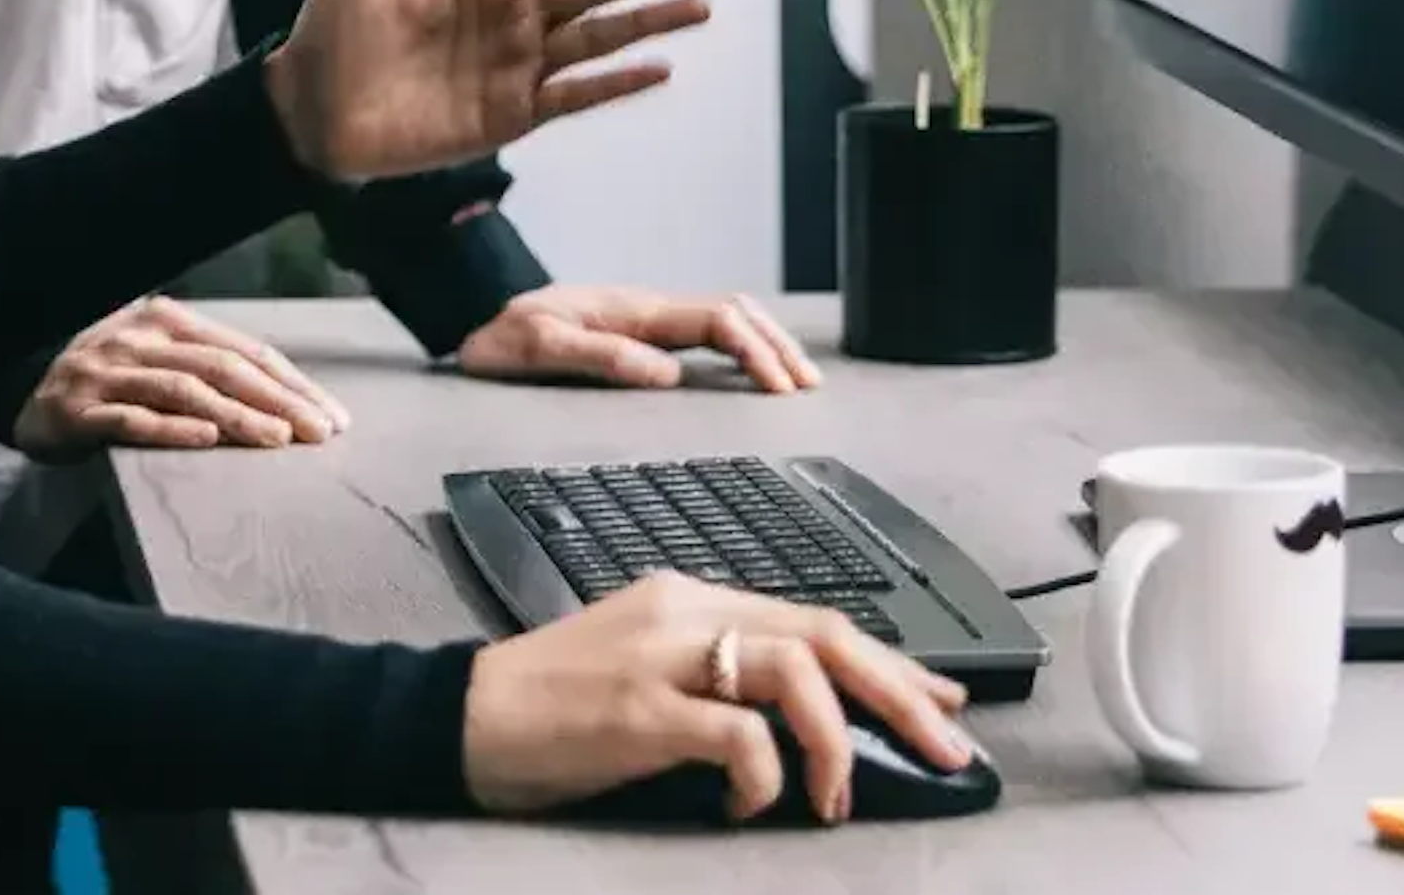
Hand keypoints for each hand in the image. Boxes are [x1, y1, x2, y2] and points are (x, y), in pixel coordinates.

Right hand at [10, 296, 350, 458]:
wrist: (17, 390)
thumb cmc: (105, 379)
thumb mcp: (155, 358)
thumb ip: (206, 368)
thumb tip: (287, 402)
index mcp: (166, 319)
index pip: (242, 349)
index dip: (292, 383)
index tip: (333, 417)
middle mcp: (137, 337)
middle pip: (221, 366)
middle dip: (277, 401)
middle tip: (318, 433)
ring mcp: (105, 370)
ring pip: (184, 390)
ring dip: (236, 415)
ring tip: (276, 440)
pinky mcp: (77, 407)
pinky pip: (130, 417)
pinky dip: (170, 428)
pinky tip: (205, 439)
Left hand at [263, 0, 718, 182]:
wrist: (309, 110)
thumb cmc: (332, 28)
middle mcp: (512, 11)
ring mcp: (516, 64)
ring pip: (597, 36)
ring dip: (650, 20)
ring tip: (701, 5)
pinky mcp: (510, 115)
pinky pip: (574, 94)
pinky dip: (616, 82)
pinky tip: (658, 67)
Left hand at [457, 286, 823, 393]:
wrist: (476, 330)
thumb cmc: (502, 342)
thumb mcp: (540, 350)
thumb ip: (601, 357)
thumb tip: (669, 375)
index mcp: (634, 311)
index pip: (717, 321)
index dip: (755, 352)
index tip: (779, 391)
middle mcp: (647, 308)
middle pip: (735, 311)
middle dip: (777, 346)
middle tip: (805, 389)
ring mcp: (646, 317)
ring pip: (725, 315)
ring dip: (765, 341)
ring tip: (796, 379)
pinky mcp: (639, 330)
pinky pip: (704, 329)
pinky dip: (741, 344)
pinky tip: (751, 368)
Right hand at [463, 575, 978, 823]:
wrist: (458, 716)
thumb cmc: (550, 706)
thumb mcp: (645, 670)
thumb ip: (717, 678)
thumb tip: (803, 722)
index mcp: (686, 597)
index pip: (811, 616)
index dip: (889, 661)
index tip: (941, 702)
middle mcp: (682, 610)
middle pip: (822, 633)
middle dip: (899, 693)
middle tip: (945, 749)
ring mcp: (660, 655)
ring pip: (793, 670)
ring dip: (835, 740)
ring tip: (834, 797)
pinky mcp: (638, 707)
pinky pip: (738, 732)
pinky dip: (762, 775)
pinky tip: (745, 806)